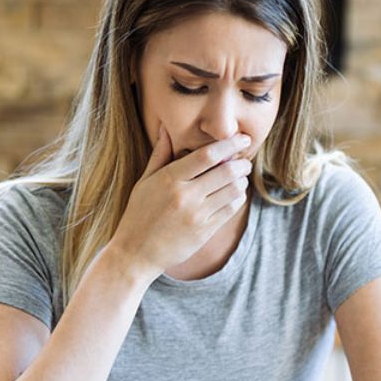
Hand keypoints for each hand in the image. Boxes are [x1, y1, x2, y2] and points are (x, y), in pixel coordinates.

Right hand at [108, 125, 252, 279]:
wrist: (136, 253)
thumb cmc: (138, 214)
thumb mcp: (144, 182)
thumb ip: (159, 154)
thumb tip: (165, 127)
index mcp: (169, 179)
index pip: (207, 155)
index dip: (229, 144)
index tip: (241, 138)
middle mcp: (185, 196)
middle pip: (226, 172)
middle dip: (241, 163)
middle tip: (244, 160)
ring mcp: (196, 215)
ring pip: (233, 191)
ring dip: (241, 181)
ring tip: (240, 177)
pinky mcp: (204, 232)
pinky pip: (230, 210)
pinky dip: (237, 199)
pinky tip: (234, 195)